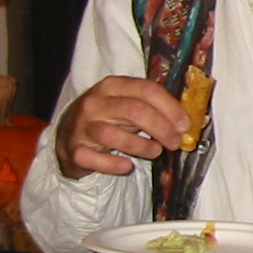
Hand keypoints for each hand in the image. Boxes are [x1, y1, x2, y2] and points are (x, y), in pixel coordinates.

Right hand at [55, 76, 189, 179]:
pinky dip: (113, 164)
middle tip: (175, 142)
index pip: (146, 90)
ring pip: (113, 134)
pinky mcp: (74, 150)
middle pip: (134, 110)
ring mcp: (81, 126)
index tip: (185, 124)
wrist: (68, 138)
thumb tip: (185, 121)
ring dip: (141, 146)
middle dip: (161, 128)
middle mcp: (94, 103)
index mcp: (112, 86)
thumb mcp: (126, 106)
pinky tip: (127, 166)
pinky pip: (94, 158)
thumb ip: (151, 108)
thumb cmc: (107, 119)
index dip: (170, 108)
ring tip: (155, 152)